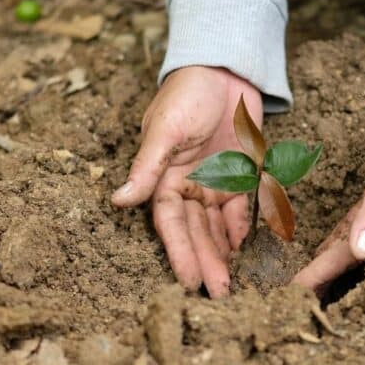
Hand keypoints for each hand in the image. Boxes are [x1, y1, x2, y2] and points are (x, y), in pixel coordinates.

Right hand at [112, 66, 262, 297]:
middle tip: (218, 295)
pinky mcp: (241, 177)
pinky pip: (242, 210)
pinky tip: (246, 251)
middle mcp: (188, 186)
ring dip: (224, 254)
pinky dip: (243, 230)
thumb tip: (118, 200)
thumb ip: (147, 166)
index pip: (170, 223)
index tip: (189, 281)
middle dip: (206, 262)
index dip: (179, 252)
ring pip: (218, 227)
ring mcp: (216, 184)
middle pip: (196, 232)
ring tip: (232, 285)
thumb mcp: (166, 128)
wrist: (225, 69)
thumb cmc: (187, 94)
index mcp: (164, 178)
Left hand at [292, 124, 364, 293]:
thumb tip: (361, 250)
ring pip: (350, 248)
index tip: (295, 291)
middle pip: (348, 261)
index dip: (321, 275)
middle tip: (293, 298)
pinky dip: (338, 243)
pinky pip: (355, 230)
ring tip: (306, 284)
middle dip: (322, 280)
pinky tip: (325, 251)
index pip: (349, 258)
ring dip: (328, 265)